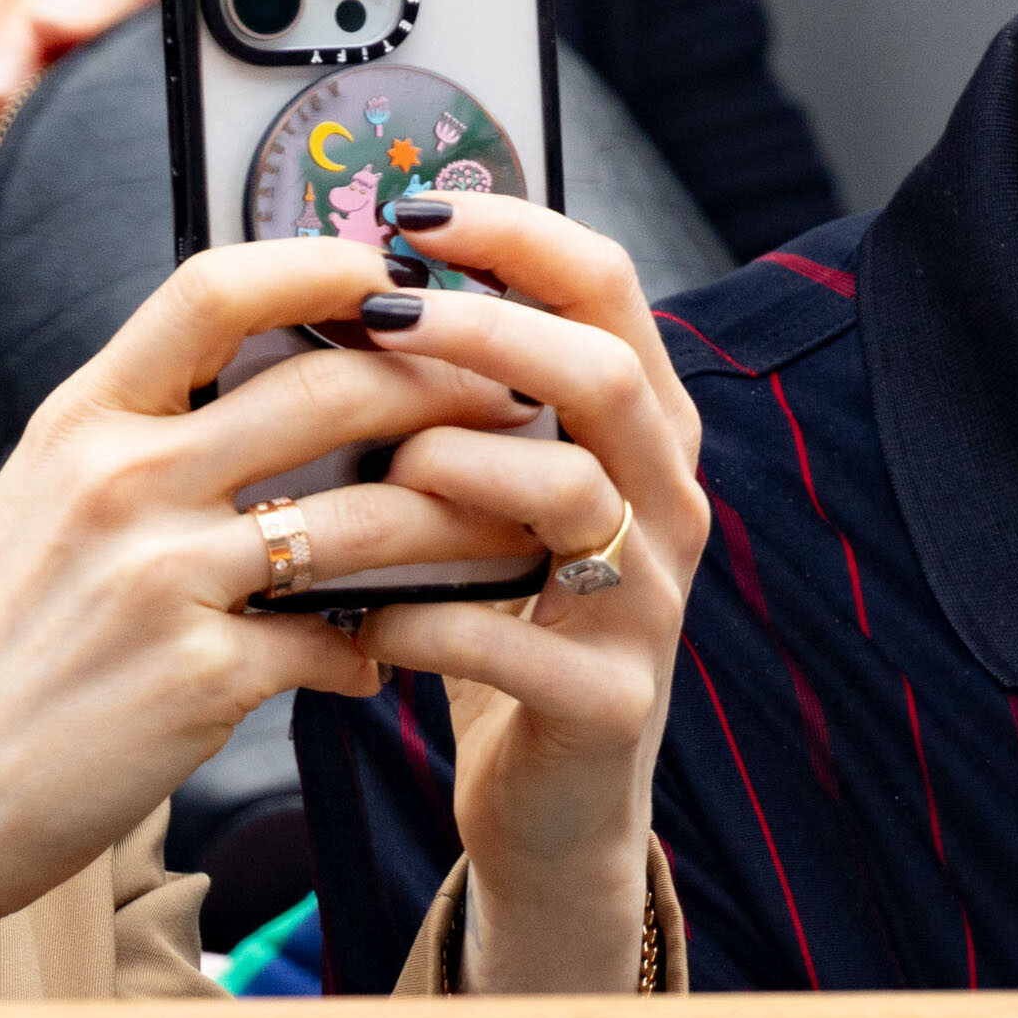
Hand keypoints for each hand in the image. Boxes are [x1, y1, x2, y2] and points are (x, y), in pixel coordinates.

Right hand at [0, 238, 549, 997]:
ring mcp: (162, 577)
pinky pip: (339, 640)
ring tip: (506, 526)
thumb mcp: (45, 500)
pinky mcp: (202, 675)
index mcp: (83, 419)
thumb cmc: (5, 643)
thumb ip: (142, 432)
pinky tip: (384, 659)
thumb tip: (272, 374)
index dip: (319, 266)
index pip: (213, 290)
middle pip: (328, 390)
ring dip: (456, 521)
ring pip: (367, 517)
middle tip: (508, 400)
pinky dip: (378, 649)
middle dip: (443, 389)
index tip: (391, 275)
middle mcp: (120, 480)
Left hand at [335, 195, 702, 995]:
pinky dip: (429, 618)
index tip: (414, 212)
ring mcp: (649, 604)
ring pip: (571, 491)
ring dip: (458, 466)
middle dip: (487, 327)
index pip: (607, 286)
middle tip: (382, 312)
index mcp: (640, 431)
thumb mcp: (494, 497)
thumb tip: (351, 280)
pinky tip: (369, 617)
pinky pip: (514, 641)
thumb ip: (462, 402)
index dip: (517, 234)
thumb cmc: (502, 620)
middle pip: (604, 371)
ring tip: (381, 476)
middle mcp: (666, 502)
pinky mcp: (609, 703)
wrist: (554, 805)